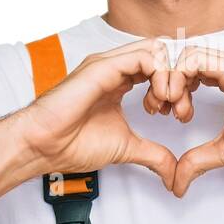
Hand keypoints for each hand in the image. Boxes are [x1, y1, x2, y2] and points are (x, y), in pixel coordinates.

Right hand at [14, 38, 193, 190]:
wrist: (44, 145)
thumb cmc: (72, 143)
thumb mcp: (127, 147)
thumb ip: (153, 154)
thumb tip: (173, 172)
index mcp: (120, 80)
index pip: (159, 67)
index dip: (176, 87)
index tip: (178, 114)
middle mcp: (115, 68)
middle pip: (162, 55)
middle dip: (179, 80)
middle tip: (179, 109)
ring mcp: (109, 64)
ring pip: (156, 51)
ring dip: (171, 76)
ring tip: (170, 104)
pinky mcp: (104, 67)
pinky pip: (144, 56)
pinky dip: (161, 74)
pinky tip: (159, 99)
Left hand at [168, 44, 223, 196]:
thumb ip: (198, 159)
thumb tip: (177, 182)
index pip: (190, 68)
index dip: (171, 87)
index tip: (166, 113)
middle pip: (183, 58)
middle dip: (164, 82)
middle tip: (159, 110)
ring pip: (185, 54)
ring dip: (169, 80)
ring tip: (169, 107)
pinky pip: (195, 58)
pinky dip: (178, 76)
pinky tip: (178, 101)